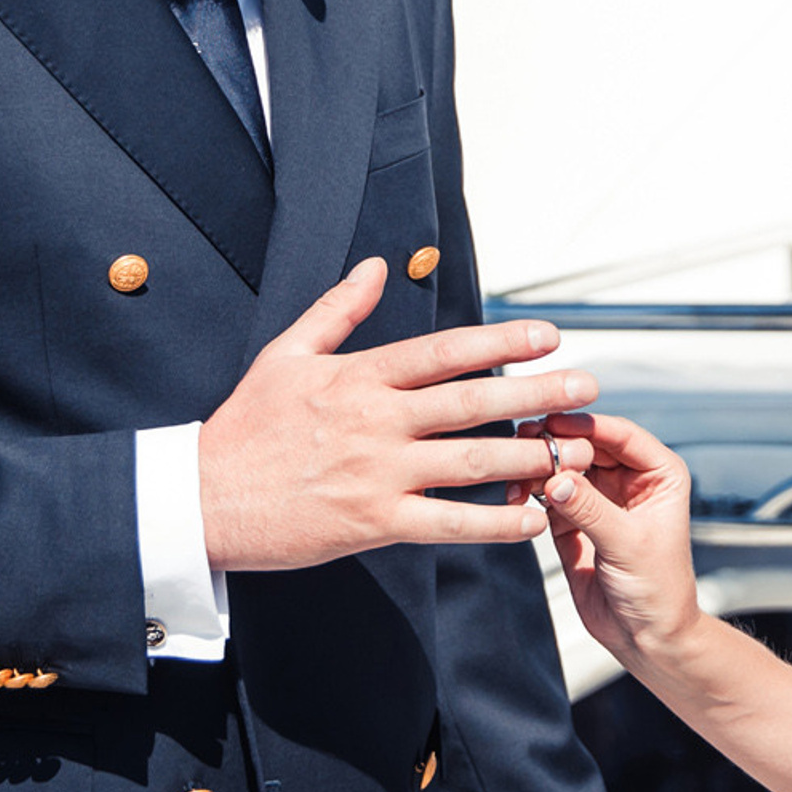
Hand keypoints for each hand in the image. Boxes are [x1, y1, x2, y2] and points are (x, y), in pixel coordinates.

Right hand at [199, 261, 592, 572]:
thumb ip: (338, 309)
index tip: (548, 336)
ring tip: (575, 451)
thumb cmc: (245, 427)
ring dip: (529, 455)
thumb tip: (379, 267)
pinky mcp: (374, 523)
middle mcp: (376, 421)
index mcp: (358, 376)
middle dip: (537, 394)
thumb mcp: (285, 354)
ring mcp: (378, 474)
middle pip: (472, 403)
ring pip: (470, 462)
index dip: (501, 343)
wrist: (203, 499)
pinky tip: (532, 518)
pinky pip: (449, 525)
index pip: (443, 352)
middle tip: (588, 388)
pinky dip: (495, 523)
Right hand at [537, 414, 700, 668]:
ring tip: (517, 473)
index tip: (553, 423)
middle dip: (556, 444)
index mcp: (658, 474)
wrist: (646, 637)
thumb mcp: (628, 544)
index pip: (620, 434)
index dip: (586, 426)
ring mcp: (598, 499)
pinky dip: (530, 492)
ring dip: (538, 467)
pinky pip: (547, 495)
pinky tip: (517, 495)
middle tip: (525, 443)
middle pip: (586, 445)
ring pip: (563, 467)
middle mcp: (628, 480)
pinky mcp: (573, 520)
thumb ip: (591, 509)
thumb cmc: (660, 591)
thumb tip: (556, 478)